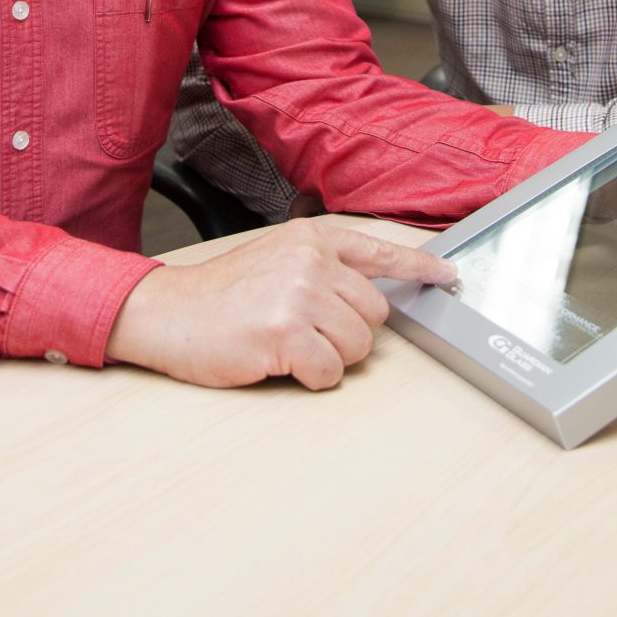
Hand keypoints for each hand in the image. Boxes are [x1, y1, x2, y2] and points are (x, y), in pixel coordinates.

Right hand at [106, 223, 456, 390]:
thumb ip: (322, 267)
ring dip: (329, 357)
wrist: (168, 313)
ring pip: (357, 347)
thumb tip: (373, 296)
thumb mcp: (276, 259)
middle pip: (375, 313)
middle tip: (305, 332)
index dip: (419, 268)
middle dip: (348, 333)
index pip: (380, 251)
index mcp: (310, 238)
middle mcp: (310, 260)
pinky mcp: (285, 333)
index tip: (448, 277)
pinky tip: (279, 362)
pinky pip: (330, 372)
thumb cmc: (222, 295)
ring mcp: (298, 295)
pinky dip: (311, 378)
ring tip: (288, 344)